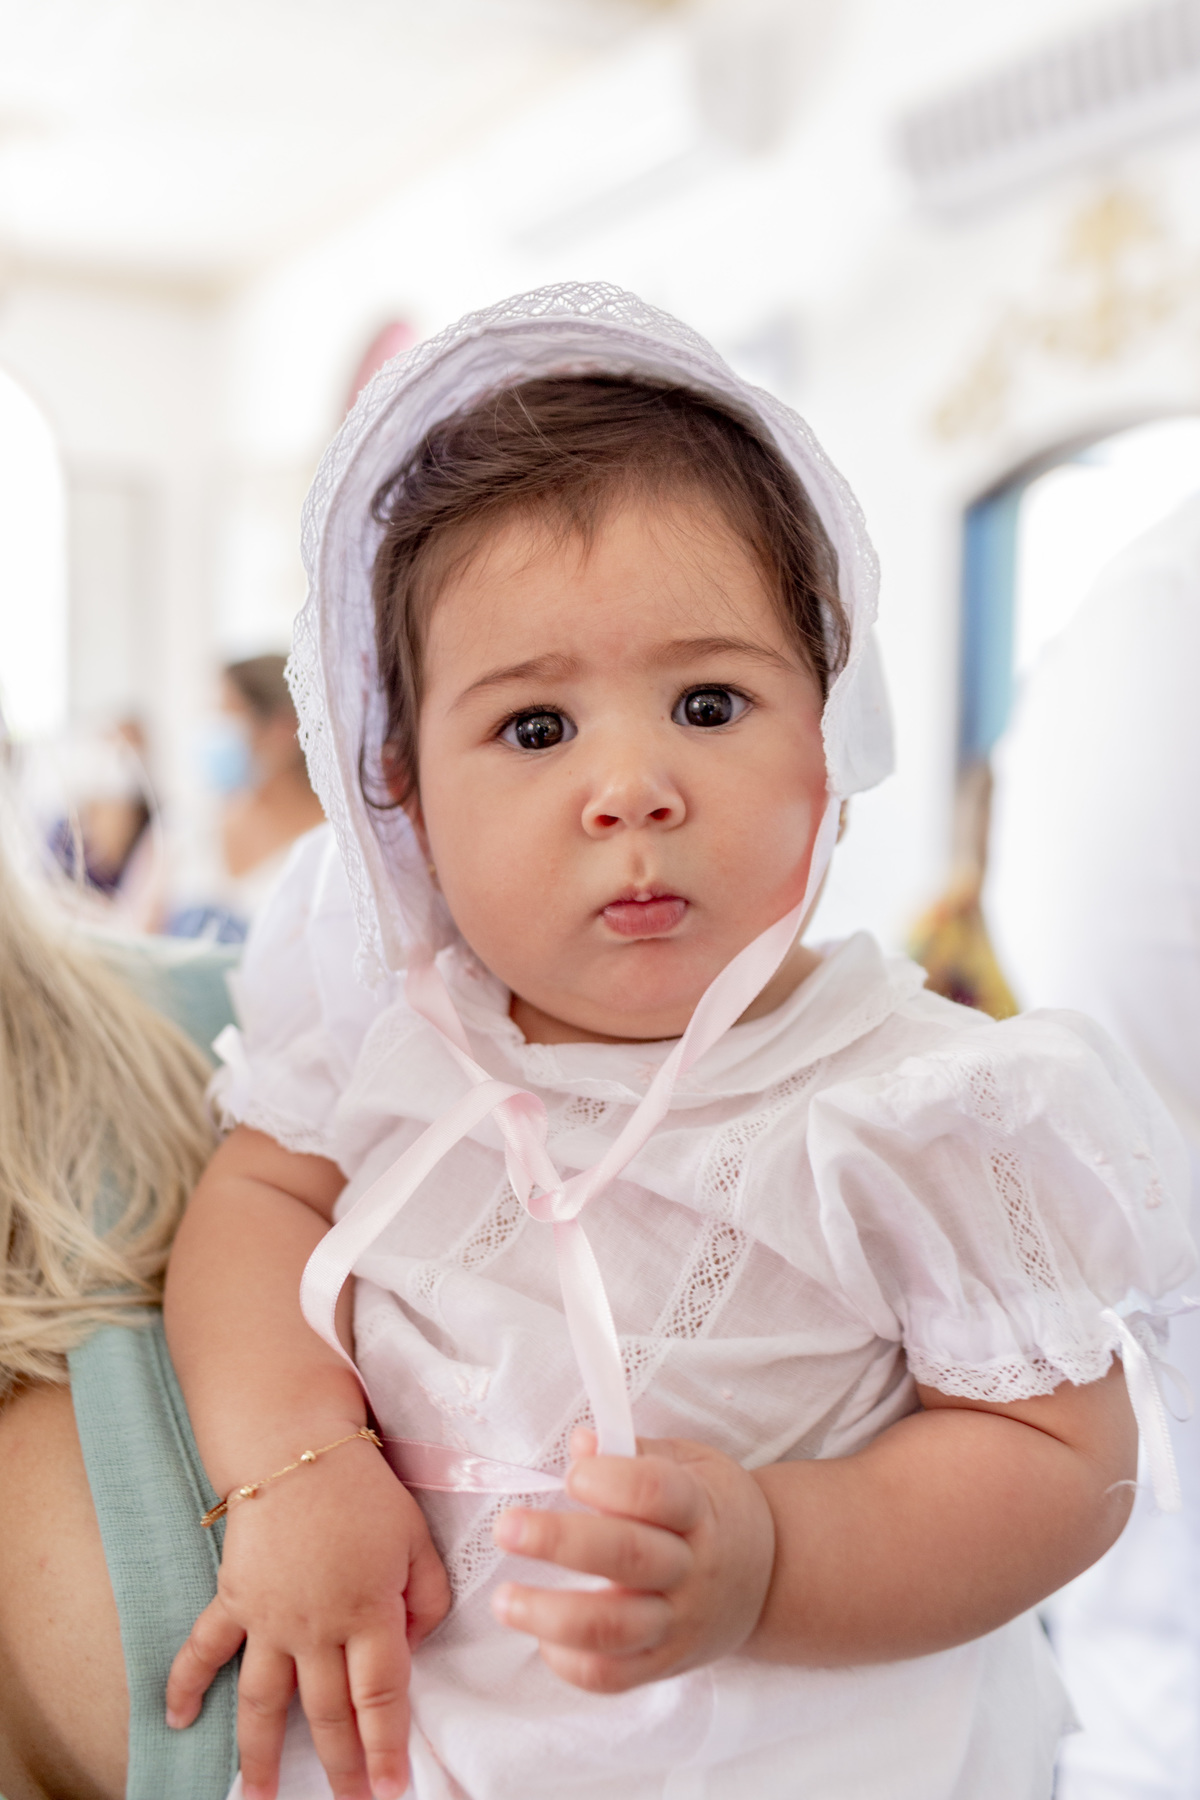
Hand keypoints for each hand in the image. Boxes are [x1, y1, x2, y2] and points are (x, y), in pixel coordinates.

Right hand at [166, 1432, 449, 1799]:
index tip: (393, 1788)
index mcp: (368, 1612)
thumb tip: (412, 1645)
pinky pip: (205, 1649)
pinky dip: (185, 1686)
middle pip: (327, 1713)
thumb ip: (426, 1597)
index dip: (387, 1747)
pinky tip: (176, 1721)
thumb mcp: (415, 1538)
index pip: (380, 1697)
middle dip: (341, 1766)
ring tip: (261, 1799)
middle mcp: (316, 1627)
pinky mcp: (233, 1599)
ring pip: (264, 1703)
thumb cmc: (364, 1490)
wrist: (296, 1446)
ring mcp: (268, 1618)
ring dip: (261, 1756)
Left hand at [491, 1431, 774, 1693]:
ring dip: (551, 1616)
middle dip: (561, 1542)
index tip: (573, 1473)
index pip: (657, 1493)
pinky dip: (569, 1662)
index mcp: (699, 1508)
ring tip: (504, 1600)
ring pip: (614, 1628)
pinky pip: (611, 1675)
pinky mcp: (662, 1664)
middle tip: (508, 1529)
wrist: (768, 1579)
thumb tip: (581, 1443)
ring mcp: (677, 1622)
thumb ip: (634, 1452)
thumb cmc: (714, 1509)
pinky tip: (540, 1635)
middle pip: (627, 1557)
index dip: (610, 1481)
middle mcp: (690, 1569)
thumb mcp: (691, 1464)